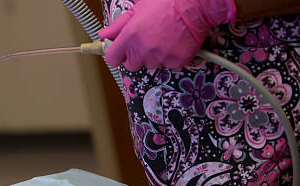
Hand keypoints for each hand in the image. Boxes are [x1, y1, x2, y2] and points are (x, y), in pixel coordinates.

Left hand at [98, 0, 235, 70]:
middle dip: (136, 56)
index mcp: (130, 37)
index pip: (112, 59)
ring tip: (163, 37)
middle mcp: (143, 50)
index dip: (116, 55)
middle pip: (131, 65)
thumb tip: (104, 35)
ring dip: (154, 56)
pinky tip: (175, 42)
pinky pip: (169, 65)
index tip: (120, 52)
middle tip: (146, 41)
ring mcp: (160, 57)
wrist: (195, 3)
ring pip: (151, 65)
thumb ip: (118, 26)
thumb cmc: (167, 2)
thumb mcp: (137, 9)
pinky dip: (171, 56)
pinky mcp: (176, 61)